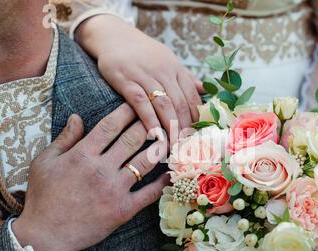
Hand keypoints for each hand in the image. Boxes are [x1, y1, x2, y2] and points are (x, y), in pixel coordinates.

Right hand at [12, 104, 168, 250]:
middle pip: (132, 139)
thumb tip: (77, 116)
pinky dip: (163, 182)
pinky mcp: (123, 210)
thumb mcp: (45, 162)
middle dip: (148, 124)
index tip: (138, 104)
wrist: (46, 234)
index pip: (111, 126)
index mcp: (82, 155)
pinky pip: (149, 194)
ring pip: (145, 162)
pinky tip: (173, 172)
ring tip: (170, 137)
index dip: (127, 112)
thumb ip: (65, 139)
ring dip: (160, 148)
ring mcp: (114, 190)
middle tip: (159, 116)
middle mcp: (101, 169)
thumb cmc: (43, 197)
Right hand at [75, 15, 203, 141]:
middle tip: (186, 147)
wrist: (112, 35)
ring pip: (163, 105)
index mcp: (175, 68)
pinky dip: (149, 119)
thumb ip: (185, 77)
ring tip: (174, 146)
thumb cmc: (142, 52)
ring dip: (170, 127)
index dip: (196, 119)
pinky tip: (154, 134)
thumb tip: (205, 91)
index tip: (198, 136)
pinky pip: (140, 102)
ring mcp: (144, 75)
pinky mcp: (125, 80)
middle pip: (180, 104)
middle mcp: (163, 71)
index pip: (192, 97)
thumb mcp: (167, 60)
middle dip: (185, 128)